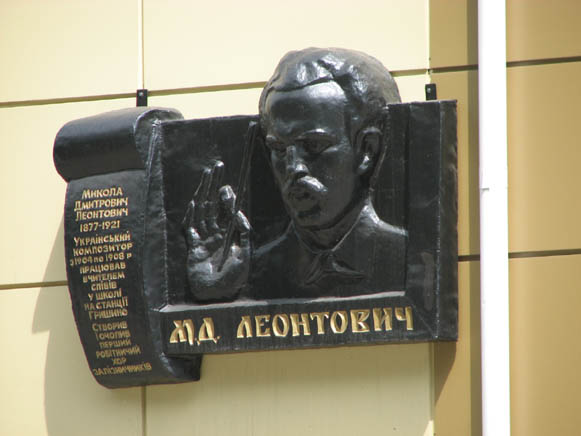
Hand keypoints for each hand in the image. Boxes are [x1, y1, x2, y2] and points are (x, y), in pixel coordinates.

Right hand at [183, 161, 250, 300]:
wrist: (216, 295)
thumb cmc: (233, 278)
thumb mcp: (245, 255)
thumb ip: (244, 235)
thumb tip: (240, 214)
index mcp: (231, 235)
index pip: (229, 211)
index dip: (229, 198)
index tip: (229, 185)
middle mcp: (217, 234)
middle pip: (215, 205)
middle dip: (216, 187)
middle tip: (217, 169)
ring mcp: (205, 239)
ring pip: (203, 211)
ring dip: (204, 193)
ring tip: (206, 176)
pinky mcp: (194, 246)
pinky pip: (191, 227)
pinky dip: (191, 215)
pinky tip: (194, 202)